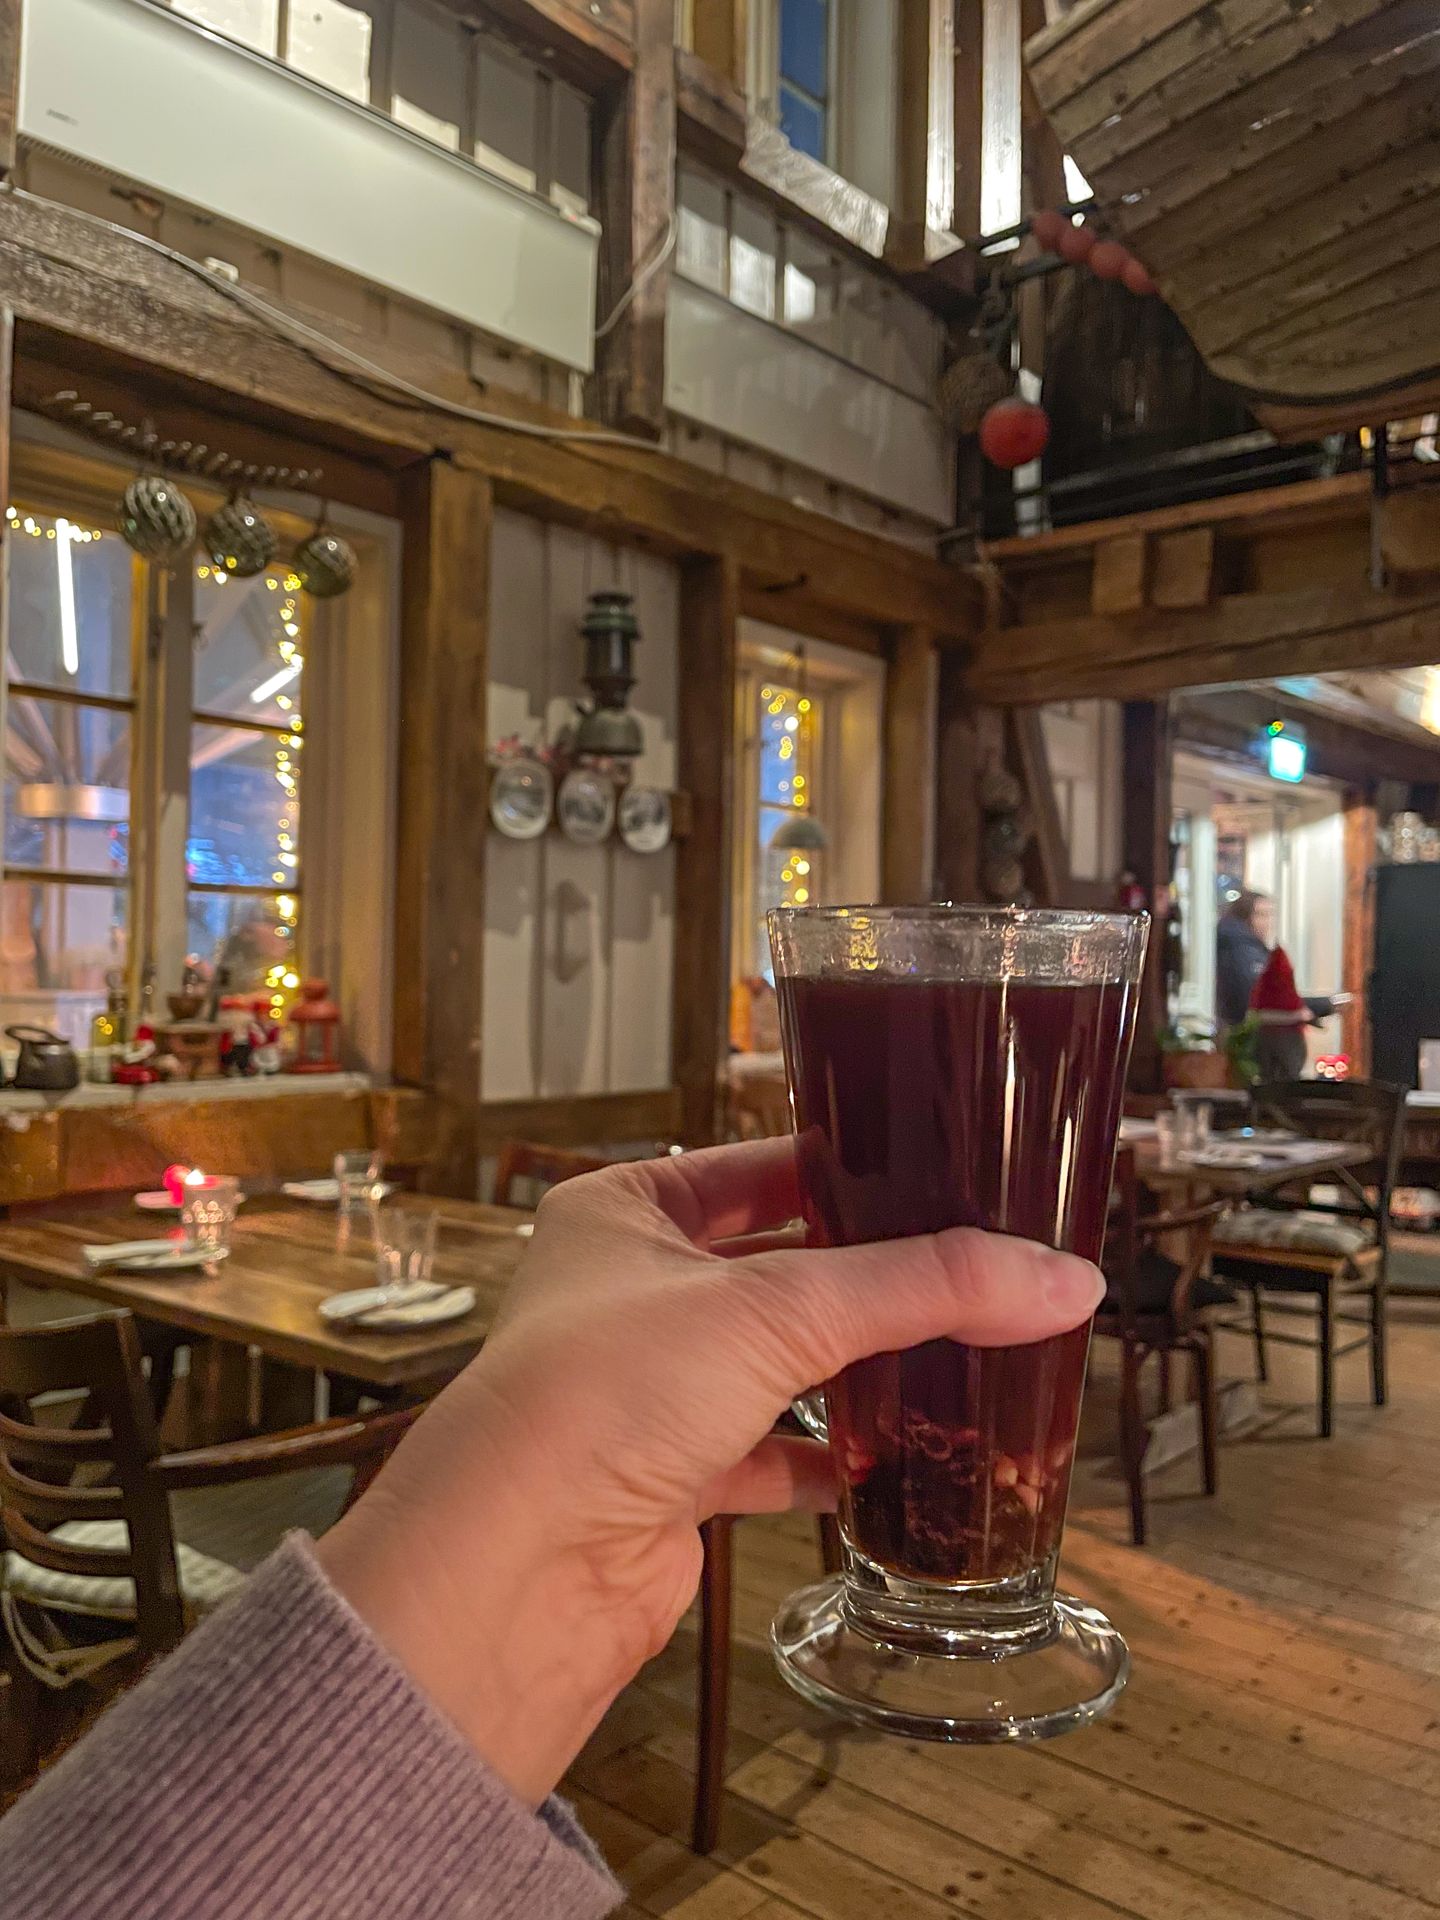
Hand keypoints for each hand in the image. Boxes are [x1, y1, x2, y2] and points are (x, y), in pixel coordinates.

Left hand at [314, 1138, 1103, 1806]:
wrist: (522, 1567)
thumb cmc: (605, 1394)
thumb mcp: (777, 1308)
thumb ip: (923, 1288)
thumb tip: (1064, 1278)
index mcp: (624, 1211)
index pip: (759, 1166)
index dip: (849, 1165)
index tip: (945, 1168)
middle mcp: (630, 1292)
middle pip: (777, 1265)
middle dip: (867, 1273)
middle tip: (975, 1262)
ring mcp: (648, 1388)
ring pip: (777, 1362)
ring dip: (855, 1365)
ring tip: (958, 1349)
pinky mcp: (671, 1477)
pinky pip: (769, 1456)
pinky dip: (828, 1458)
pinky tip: (892, 1461)